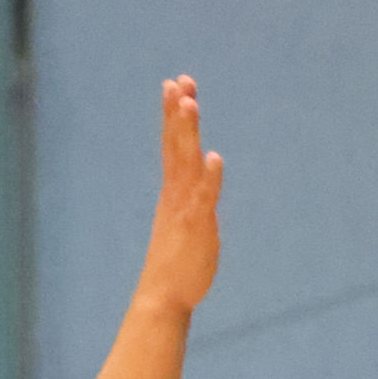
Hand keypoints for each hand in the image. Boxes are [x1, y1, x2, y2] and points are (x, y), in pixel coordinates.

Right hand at [134, 76, 223, 312]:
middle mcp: (176, 194)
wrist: (163, 297)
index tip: (175, 85)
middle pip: (176, 145)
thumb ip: (190, 201)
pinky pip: (204, 197)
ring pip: (187, 163)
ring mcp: (185, 207)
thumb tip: (197, 186)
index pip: (172, 145)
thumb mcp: (182, 223)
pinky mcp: (198, 225)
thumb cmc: (175, 264)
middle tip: (179, 81)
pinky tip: (214, 157)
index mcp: (172, 191)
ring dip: (189, 133)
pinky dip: (209, 177)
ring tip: (190, 103)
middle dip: (178, 112)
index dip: (173, 115)